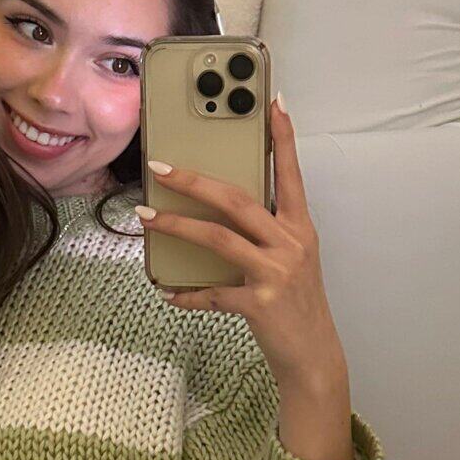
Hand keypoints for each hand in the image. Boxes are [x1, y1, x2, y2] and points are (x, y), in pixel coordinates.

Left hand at [136, 95, 347, 388]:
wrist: (313, 357)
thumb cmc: (295, 304)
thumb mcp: (289, 261)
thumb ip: (263, 234)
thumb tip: (217, 211)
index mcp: (299, 228)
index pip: (290, 173)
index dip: (283, 138)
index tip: (274, 102)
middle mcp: (291, 244)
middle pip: (238, 200)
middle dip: (195, 180)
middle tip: (161, 166)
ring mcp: (276, 273)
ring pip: (218, 238)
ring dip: (176, 225)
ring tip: (146, 216)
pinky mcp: (260, 304)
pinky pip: (211, 293)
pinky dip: (185, 293)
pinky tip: (167, 291)